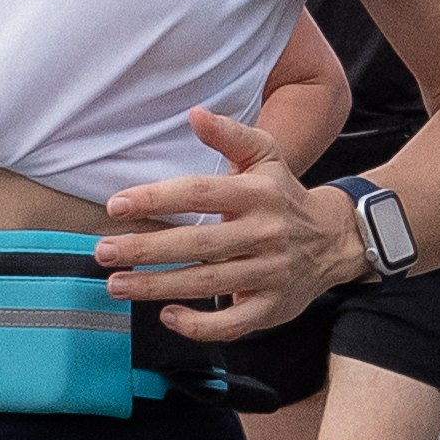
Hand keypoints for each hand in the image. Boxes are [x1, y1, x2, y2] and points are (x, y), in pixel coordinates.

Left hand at [96, 108, 361, 339]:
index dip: (156, 199)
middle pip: (198, 244)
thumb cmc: (283, 195)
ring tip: (117, 284)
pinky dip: (199, 325)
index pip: (200, 193)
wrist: (335, 240)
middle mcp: (265, 233)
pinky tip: (168, 316)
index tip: (115, 206)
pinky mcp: (272, 307)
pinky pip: (233, 323)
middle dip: (146, 250)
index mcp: (258, 193)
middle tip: (103, 252)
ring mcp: (270, 273)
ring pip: (208, 284)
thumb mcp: (265, 156)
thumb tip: (195, 114)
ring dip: (158, 287)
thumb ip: (229, 135)